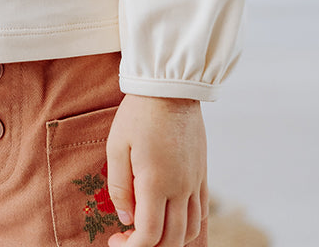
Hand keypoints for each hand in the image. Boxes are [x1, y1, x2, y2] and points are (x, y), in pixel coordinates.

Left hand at [105, 94, 206, 246]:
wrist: (171, 86)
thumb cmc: (138, 113)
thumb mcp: (116, 146)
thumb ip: (119, 186)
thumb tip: (125, 218)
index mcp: (156, 182)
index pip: (149, 235)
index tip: (115, 241)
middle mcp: (180, 188)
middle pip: (172, 240)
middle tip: (128, 237)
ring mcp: (195, 182)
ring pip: (191, 231)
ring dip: (171, 240)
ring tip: (149, 229)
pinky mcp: (202, 173)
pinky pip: (202, 211)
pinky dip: (188, 225)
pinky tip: (171, 217)